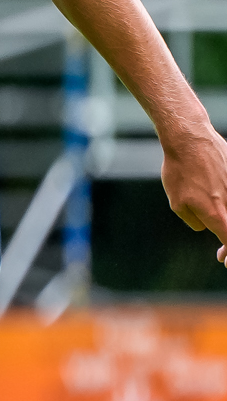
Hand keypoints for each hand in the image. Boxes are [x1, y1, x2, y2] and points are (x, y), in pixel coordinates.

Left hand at [165, 124, 226, 267]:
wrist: (191, 140)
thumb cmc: (180, 172)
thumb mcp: (178, 203)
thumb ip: (196, 220)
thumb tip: (208, 225)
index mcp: (216, 212)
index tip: (225, 260)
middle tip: (224, 252)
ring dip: (226, 221)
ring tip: (218, 224)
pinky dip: (226, 201)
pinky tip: (217, 200)